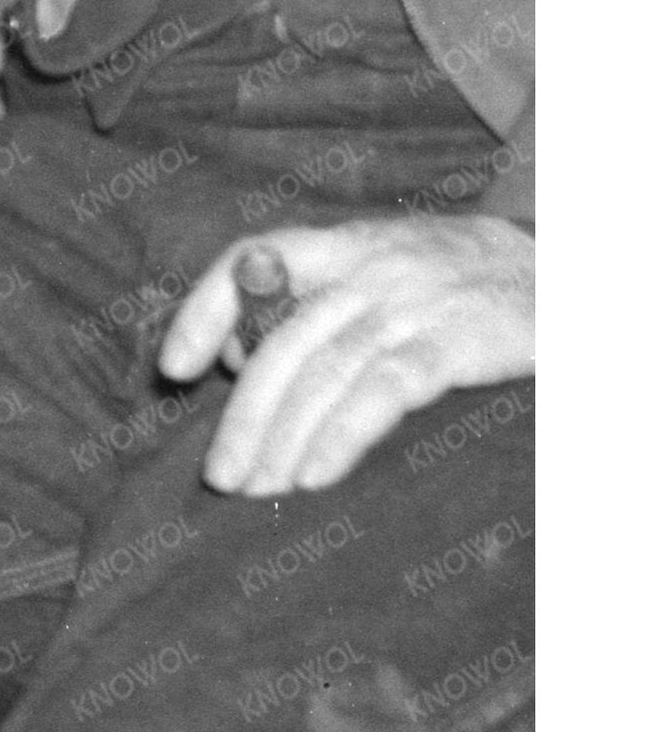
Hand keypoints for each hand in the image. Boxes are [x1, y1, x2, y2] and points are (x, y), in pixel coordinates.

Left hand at [158, 213, 530, 498]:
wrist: (560, 269)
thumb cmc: (457, 277)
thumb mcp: (382, 265)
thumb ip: (314, 299)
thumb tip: (238, 361)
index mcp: (342, 244)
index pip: (250, 259)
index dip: (204, 311)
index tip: (172, 368)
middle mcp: (368, 270)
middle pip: (282, 341)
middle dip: (243, 414)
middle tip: (218, 475)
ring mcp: (411, 306)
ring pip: (324, 372)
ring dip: (280, 437)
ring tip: (253, 487)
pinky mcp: (453, 345)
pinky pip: (383, 391)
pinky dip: (342, 434)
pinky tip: (313, 474)